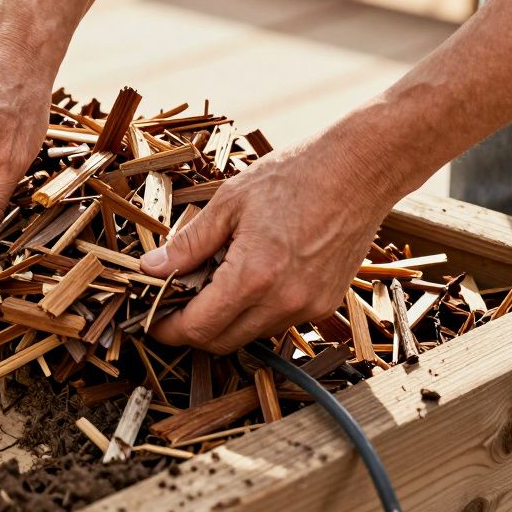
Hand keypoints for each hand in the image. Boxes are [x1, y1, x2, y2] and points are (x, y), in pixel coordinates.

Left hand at [140, 135, 400, 352]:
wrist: (361, 169)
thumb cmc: (296, 175)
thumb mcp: (229, 202)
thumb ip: (188, 243)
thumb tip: (151, 268)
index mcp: (254, 276)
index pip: (198, 329)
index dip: (169, 329)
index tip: (154, 319)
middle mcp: (284, 301)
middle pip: (222, 342)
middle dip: (192, 329)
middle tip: (174, 301)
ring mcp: (308, 307)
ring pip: (249, 335)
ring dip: (224, 320)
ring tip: (214, 280)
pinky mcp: (325, 303)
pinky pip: (277, 322)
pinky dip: (254, 310)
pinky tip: (249, 277)